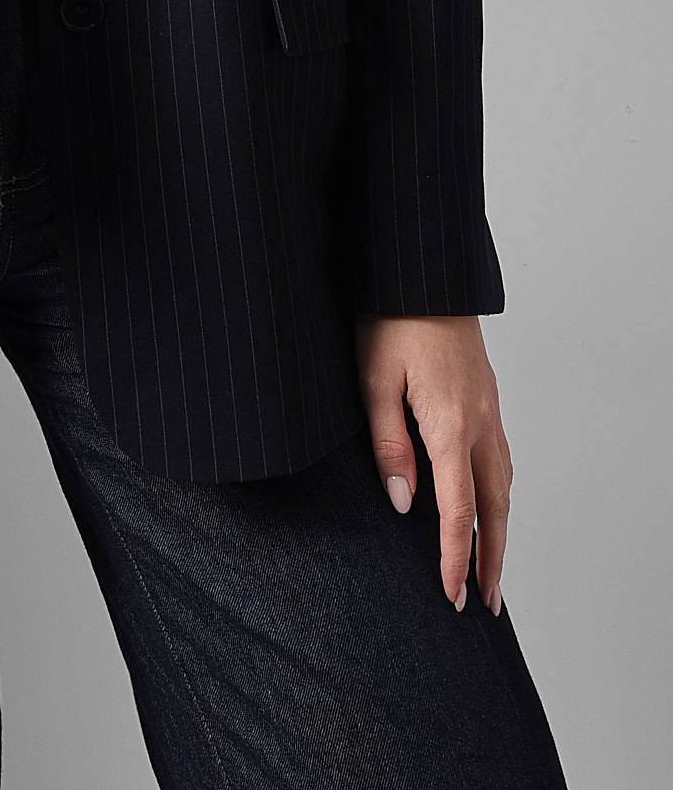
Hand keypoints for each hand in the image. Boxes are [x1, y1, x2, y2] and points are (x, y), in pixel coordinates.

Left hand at [353, 313, 512, 615]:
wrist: (422, 273)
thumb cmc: (390, 320)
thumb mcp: (373, 382)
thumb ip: (388, 445)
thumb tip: (403, 504)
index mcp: (450, 425)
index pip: (459, 511)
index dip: (454, 558)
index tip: (449, 595)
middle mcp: (480, 423)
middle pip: (494, 508)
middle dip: (490, 560)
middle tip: (482, 603)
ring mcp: (488, 409)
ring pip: (503, 484)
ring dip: (499, 530)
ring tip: (490, 566)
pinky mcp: (486, 396)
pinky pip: (500, 458)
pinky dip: (499, 493)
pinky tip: (489, 500)